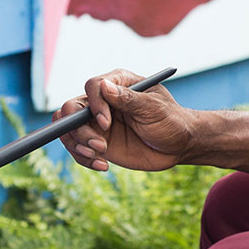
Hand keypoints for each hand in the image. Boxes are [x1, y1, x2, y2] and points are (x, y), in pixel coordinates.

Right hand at [54, 68, 192, 172]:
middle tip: (99, 145)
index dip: (94, 104)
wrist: (179, 145)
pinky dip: (83, 159)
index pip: (93, 86)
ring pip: (69, 129)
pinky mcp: (98, 142)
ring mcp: (98, 122)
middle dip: (79, 128)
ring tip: (101, 156)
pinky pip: (77, 149)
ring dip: (78, 145)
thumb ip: (128, 99)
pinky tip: (103, 165)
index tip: (106, 123)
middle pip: (72, 107)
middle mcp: (104, 101)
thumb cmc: (171, 120)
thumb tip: (104, 86)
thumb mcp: (153, 109)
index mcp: (119, 83)